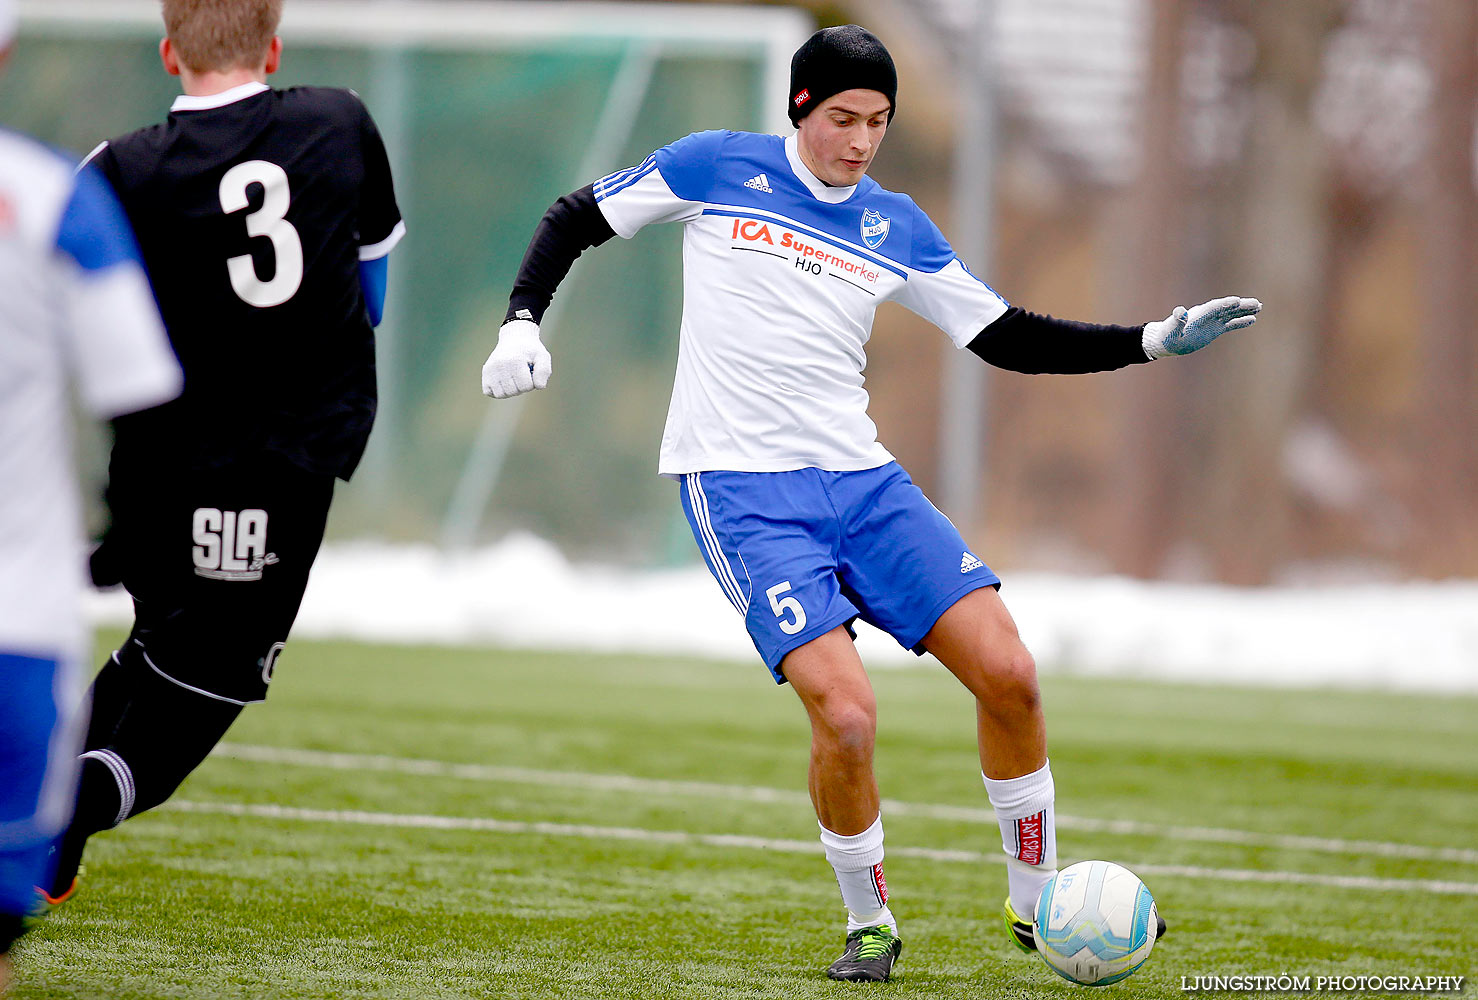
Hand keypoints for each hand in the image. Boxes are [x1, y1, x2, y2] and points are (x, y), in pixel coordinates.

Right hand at [481, 319, 551, 397]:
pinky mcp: (485, 372)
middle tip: (522, 374)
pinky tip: (504, 381)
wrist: (514, 338)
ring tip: (513, 378)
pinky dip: (497, 390)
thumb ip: (544, 371)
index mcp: (516, 361)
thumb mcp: (543, 357)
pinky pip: (489, 392)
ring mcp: (490, 369)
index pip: (526, 386)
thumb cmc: (530, 350)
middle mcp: (501, 365)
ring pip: (501, 395)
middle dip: (521, 387)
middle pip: (514, 392)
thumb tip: (539, 387)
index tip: (531, 373)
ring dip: (510, 390)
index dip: (532, 383)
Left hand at [1142, 296, 1261, 358]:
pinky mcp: (1214, 329)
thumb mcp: (1171, 329)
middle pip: (1226, 308)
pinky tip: (1252, 319)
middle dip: (1240, 306)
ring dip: (1244, 311)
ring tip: (1259, 306)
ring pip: (1230, 314)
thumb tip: (1179, 310)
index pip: (1214, 307)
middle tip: (1256, 302)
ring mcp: (1211, 322)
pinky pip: (1229, 324)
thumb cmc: (1167, 336)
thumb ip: (1176, 320)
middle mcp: (1207, 316)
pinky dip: (1240, 322)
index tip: (1237, 300)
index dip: (1225, 304)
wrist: (1166, 341)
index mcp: (1198, 315)